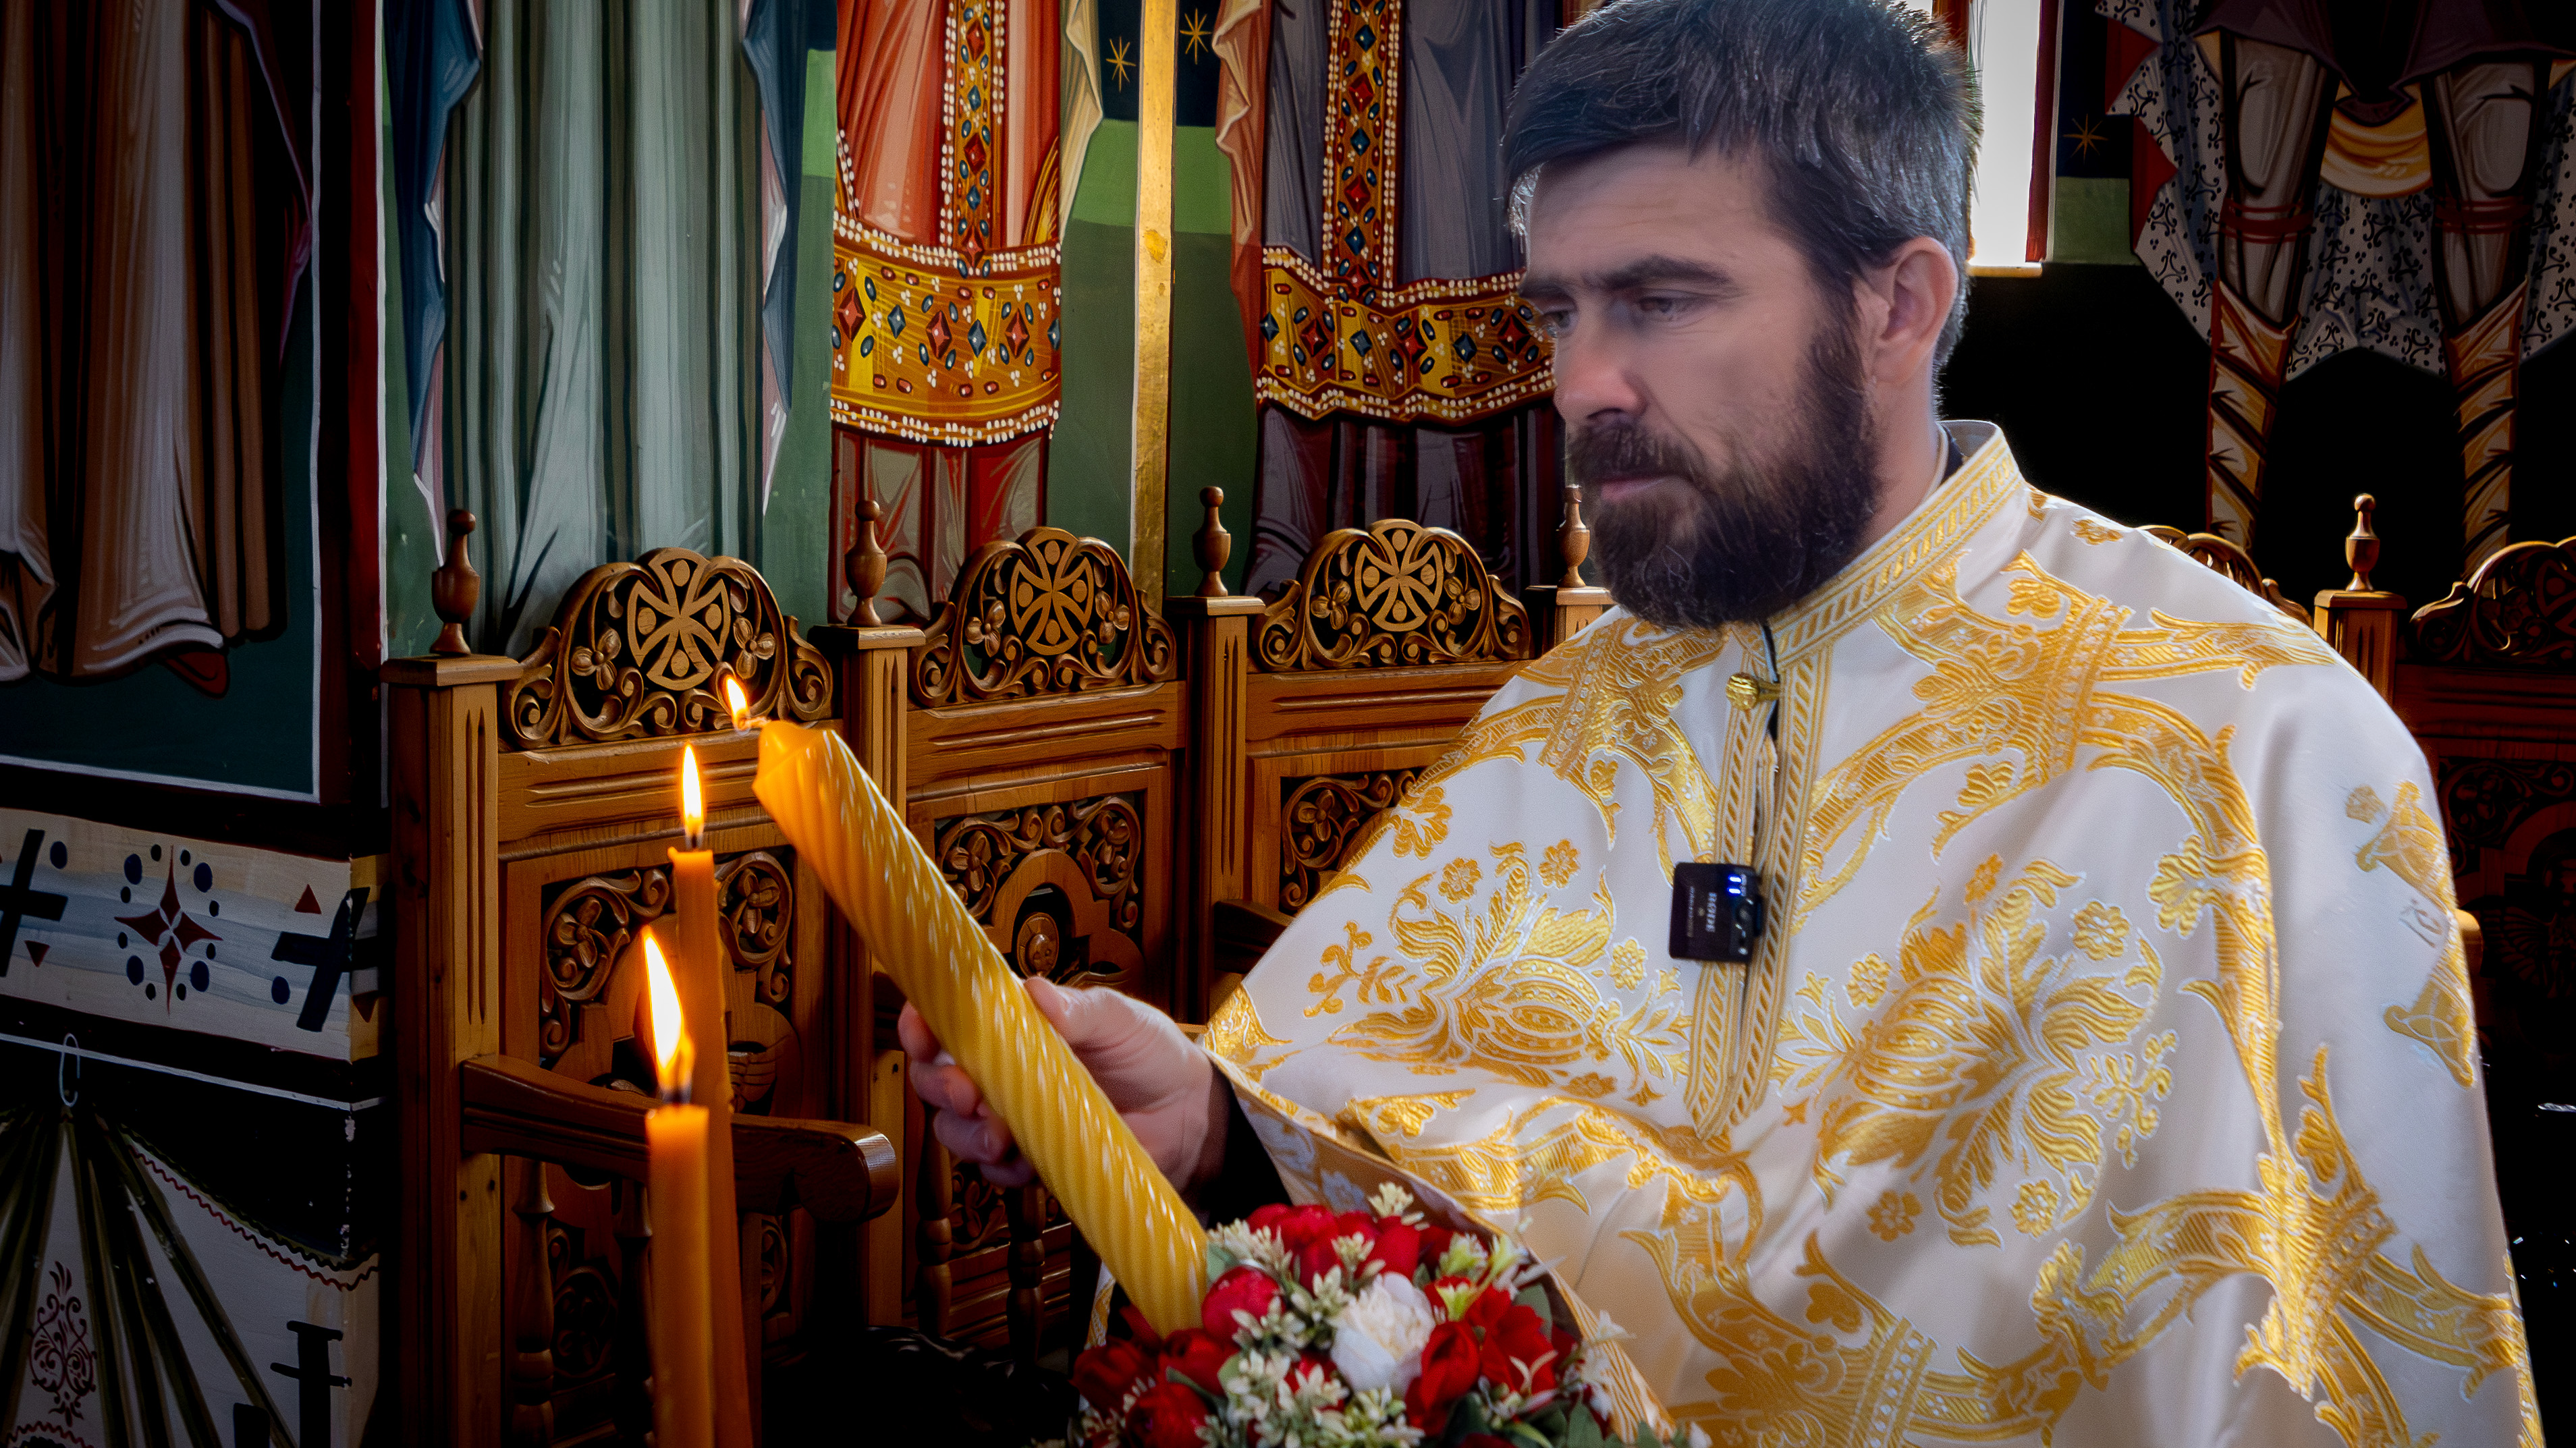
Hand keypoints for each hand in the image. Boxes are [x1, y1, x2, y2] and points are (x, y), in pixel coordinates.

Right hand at [898, 976, 1228, 1191]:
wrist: (1189, 1118)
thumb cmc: (1151, 1054)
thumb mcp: (1121, 1020)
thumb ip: (1078, 1009)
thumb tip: (1034, 992)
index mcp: (1014, 1024)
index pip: (949, 1019)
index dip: (922, 1024)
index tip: (921, 1032)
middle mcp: (1001, 1069)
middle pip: (936, 1077)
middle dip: (938, 1085)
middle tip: (966, 1093)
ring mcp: (1011, 1117)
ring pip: (955, 1128)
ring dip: (965, 1132)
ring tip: (998, 1134)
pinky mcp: (1030, 1158)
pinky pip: (994, 1170)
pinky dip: (999, 1168)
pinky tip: (1021, 1161)